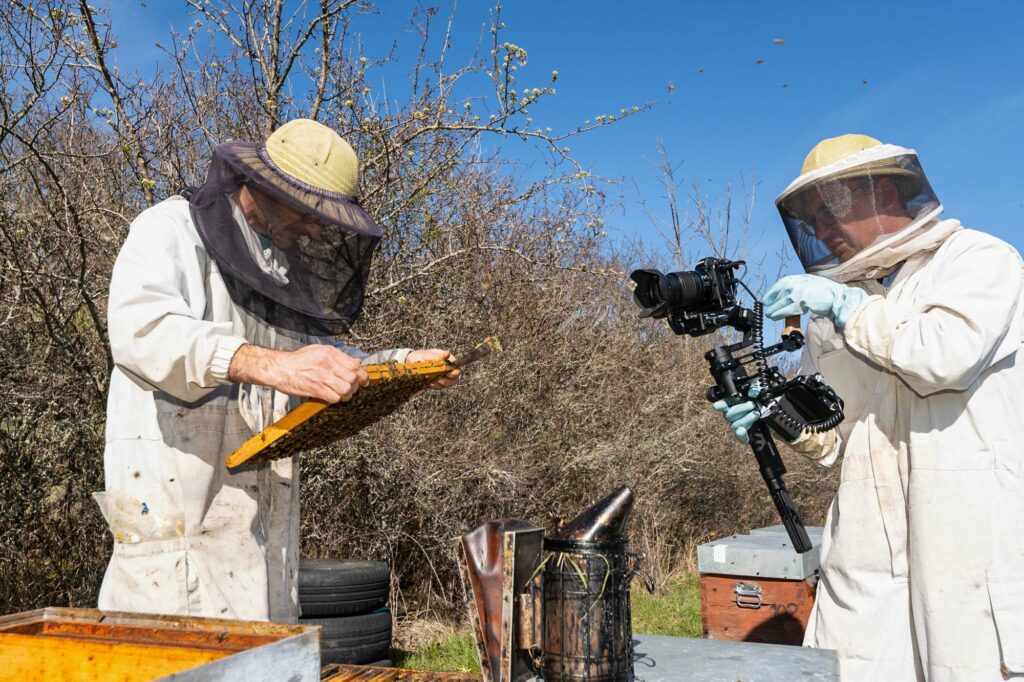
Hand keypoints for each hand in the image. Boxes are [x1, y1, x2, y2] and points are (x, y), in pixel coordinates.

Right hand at [229, 343, 368, 402]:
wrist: (279, 368)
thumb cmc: (297, 360)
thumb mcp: (318, 350)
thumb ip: (337, 356)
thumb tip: (354, 363)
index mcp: (330, 353)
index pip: (355, 365)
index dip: (363, 375)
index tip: (364, 381)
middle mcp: (328, 363)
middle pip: (353, 379)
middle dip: (355, 387)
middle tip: (351, 389)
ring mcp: (322, 377)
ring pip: (346, 390)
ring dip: (347, 395)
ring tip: (342, 395)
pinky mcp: (316, 389)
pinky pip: (334, 398)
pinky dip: (336, 400)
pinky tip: (331, 397)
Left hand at [405, 348, 461, 389]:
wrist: (411, 361)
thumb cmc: (421, 356)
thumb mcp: (428, 355)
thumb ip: (438, 356)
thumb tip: (448, 353)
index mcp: (448, 360)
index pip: (458, 368)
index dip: (455, 373)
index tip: (448, 374)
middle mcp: (448, 369)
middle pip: (455, 378)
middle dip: (447, 380)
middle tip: (438, 378)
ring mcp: (443, 376)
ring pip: (448, 384)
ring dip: (440, 384)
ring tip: (432, 380)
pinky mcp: (437, 382)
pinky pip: (439, 387)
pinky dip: (435, 386)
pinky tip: (429, 383)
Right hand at [712, 382, 762, 444]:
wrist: (774, 419)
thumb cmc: (765, 405)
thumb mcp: (762, 394)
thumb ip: (756, 390)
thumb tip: (753, 392)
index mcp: (735, 405)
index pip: (724, 404)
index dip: (720, 405)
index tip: (717, 406)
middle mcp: (734, 416)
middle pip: (729, 415)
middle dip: (740, 409)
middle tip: (752, 405)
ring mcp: (738, 427)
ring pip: (734, 425)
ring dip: (746, 418)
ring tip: (757, 414)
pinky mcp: (745, 436)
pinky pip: (739, 436)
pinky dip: (740, 434)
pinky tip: (742, 430)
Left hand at [762, 274, 868, 328]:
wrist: (840, 299)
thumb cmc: (829, 294)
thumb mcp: (813, 286)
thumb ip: (802, 289)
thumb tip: (790, 297)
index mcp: (803, 278)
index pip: (784, 282)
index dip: (774, 290)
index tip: (767, 297)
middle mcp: (800, 282)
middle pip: (781, 291)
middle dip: (772, 299)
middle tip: (766, 306)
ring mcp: (801, 290)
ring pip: (782, 301)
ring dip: (774, 308)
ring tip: (769, 314)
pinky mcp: (803, 300)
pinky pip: (788, 308)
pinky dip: (780, 313)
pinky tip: (776, 316)